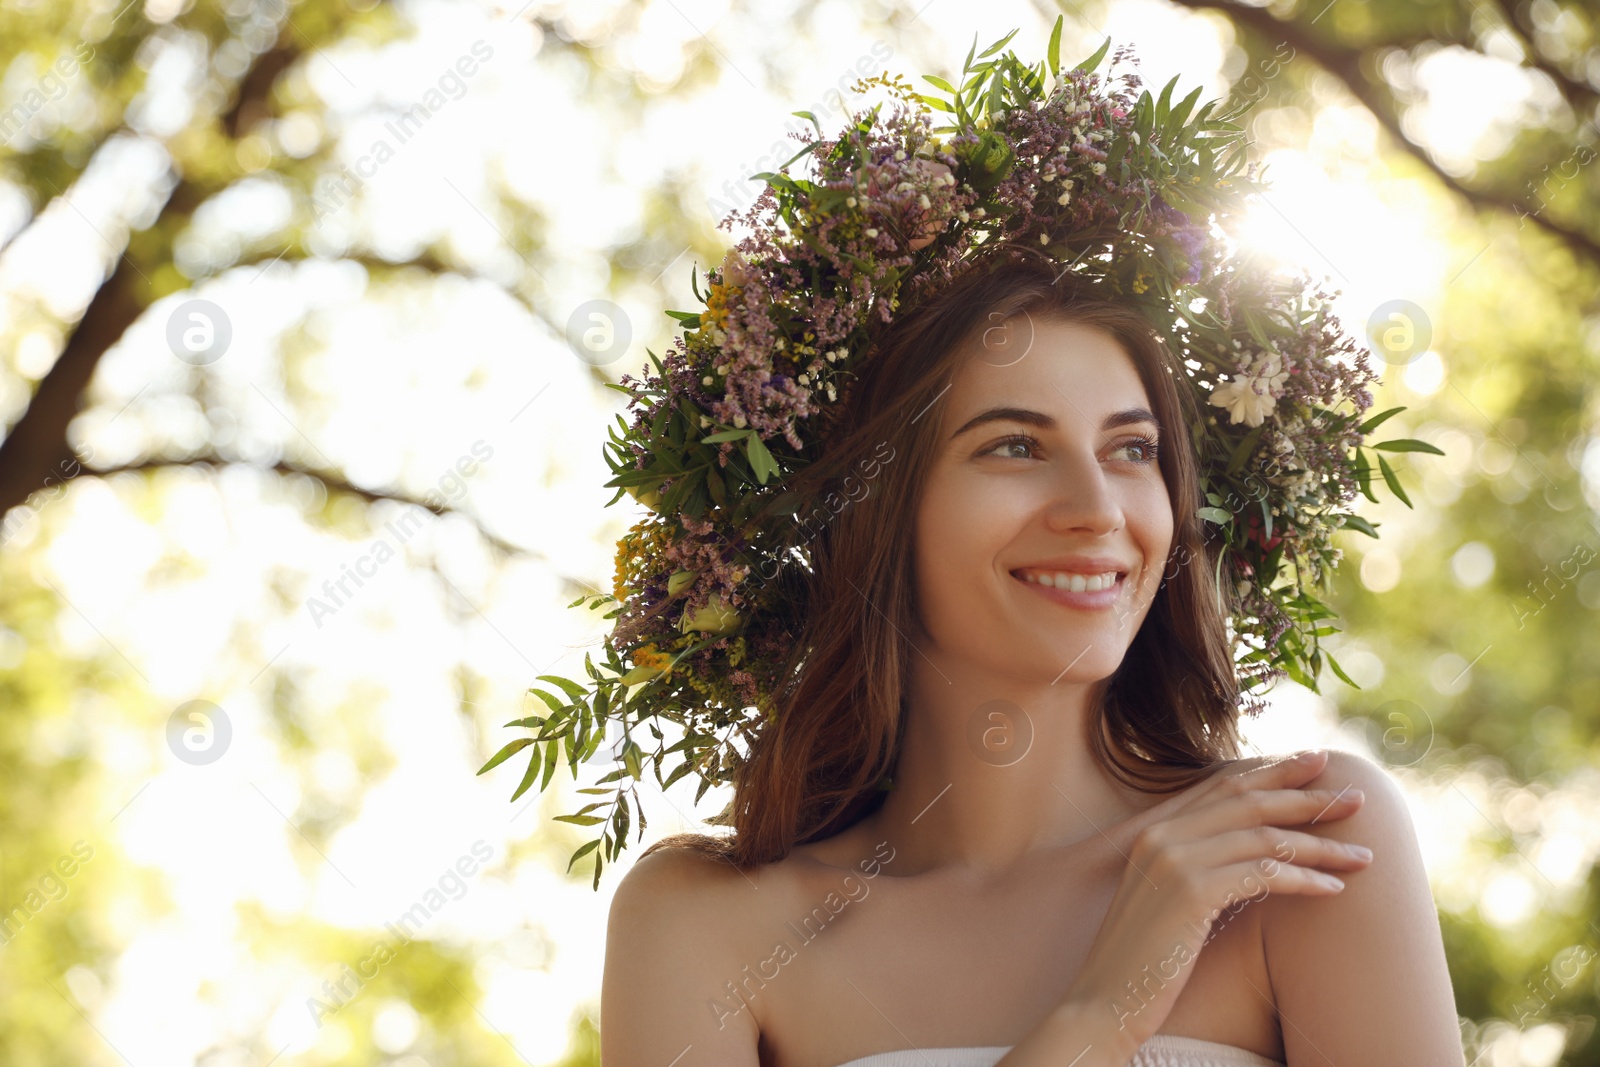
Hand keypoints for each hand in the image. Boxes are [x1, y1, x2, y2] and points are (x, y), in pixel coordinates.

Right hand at [1061, 749, 1372, 1050]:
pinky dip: (1304, 879)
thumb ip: (1198, 868)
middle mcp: (1163, 835)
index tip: (1316, 762)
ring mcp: (1174, 861)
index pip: (1224, 787)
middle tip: (1358, 798)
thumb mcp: (1167, 900)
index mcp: (1155, 830)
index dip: (1273, 771)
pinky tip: (1334, 889)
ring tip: (1363, 855)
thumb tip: (1253, 855)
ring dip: (1321, 845)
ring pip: (1264, 838)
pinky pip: (1262, 875)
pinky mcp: (1190, 893)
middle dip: (1309, 797)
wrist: (1104, 1000)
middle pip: (1250, 802)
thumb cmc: (1143, 960)